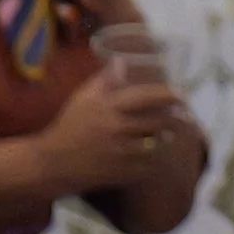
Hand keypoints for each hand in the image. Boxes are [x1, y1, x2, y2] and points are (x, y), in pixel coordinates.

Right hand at [37, 69, 186, 190]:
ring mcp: (117, 152)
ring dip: (166, 139)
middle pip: (159, 121)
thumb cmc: (68, 127)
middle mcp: (115, 128)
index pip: (149, 97)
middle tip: (184, 117)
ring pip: (156, 144)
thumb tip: (122, 60)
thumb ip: (105, 79)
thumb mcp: (83, 99)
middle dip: (176, 119)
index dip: (170, 95)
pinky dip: (155, 161)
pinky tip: (157, 156)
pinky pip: (147, 167)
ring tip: (170, 135)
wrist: (48, 165)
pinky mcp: (116, 173)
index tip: (182, 95)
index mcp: (109, 107)